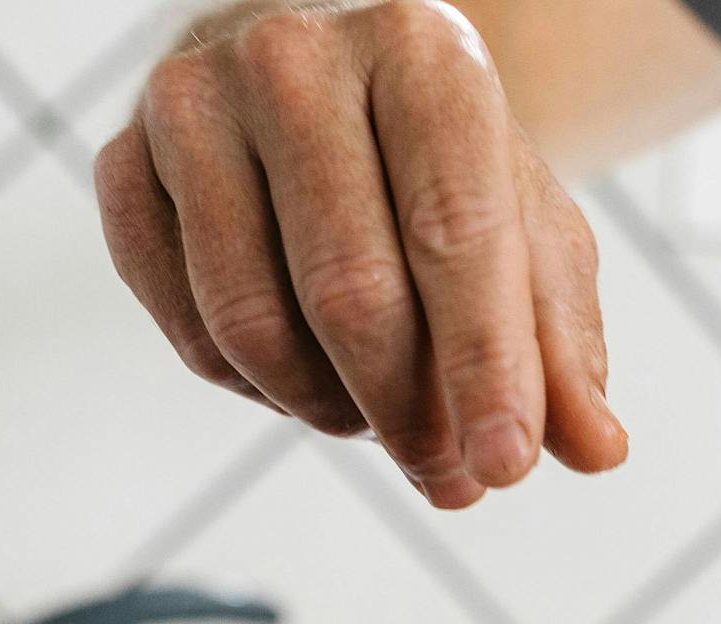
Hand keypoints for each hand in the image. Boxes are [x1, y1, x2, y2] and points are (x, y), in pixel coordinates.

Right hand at [95, 0, 627, 507]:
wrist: (333, 92)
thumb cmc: (445, 176)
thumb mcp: (530, 243)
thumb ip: (564, 348)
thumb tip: (600, 451)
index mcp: (420, 50)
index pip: (454, 232)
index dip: (484, 367)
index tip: (506, 469)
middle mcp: (292, 55)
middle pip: (350, 292)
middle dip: (410, 415)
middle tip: (449, 475)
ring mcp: (189, 104)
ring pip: (254, 326)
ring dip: (332, 413)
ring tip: (381, 416)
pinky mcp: (121, 166)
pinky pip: (190, 336)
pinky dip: (260, 393)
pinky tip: (309, 378)